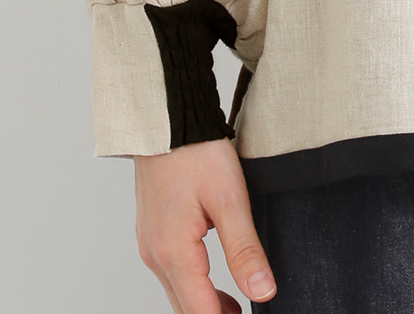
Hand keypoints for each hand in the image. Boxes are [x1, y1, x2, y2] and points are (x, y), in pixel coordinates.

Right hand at [134, 138, 276, 311]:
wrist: (167, 119)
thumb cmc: (196, 152)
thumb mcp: (230, 199)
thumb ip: (245, 250)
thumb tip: (262, 291)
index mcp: (173, 252)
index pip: (200, 313)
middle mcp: (155, 254)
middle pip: (185, 308)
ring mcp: (150, 243)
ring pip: (177, 292)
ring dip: (205, 306)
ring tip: (238, 308)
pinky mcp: (153, 231)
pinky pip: (172, 272)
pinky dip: (194, 286)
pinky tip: (216, 283)